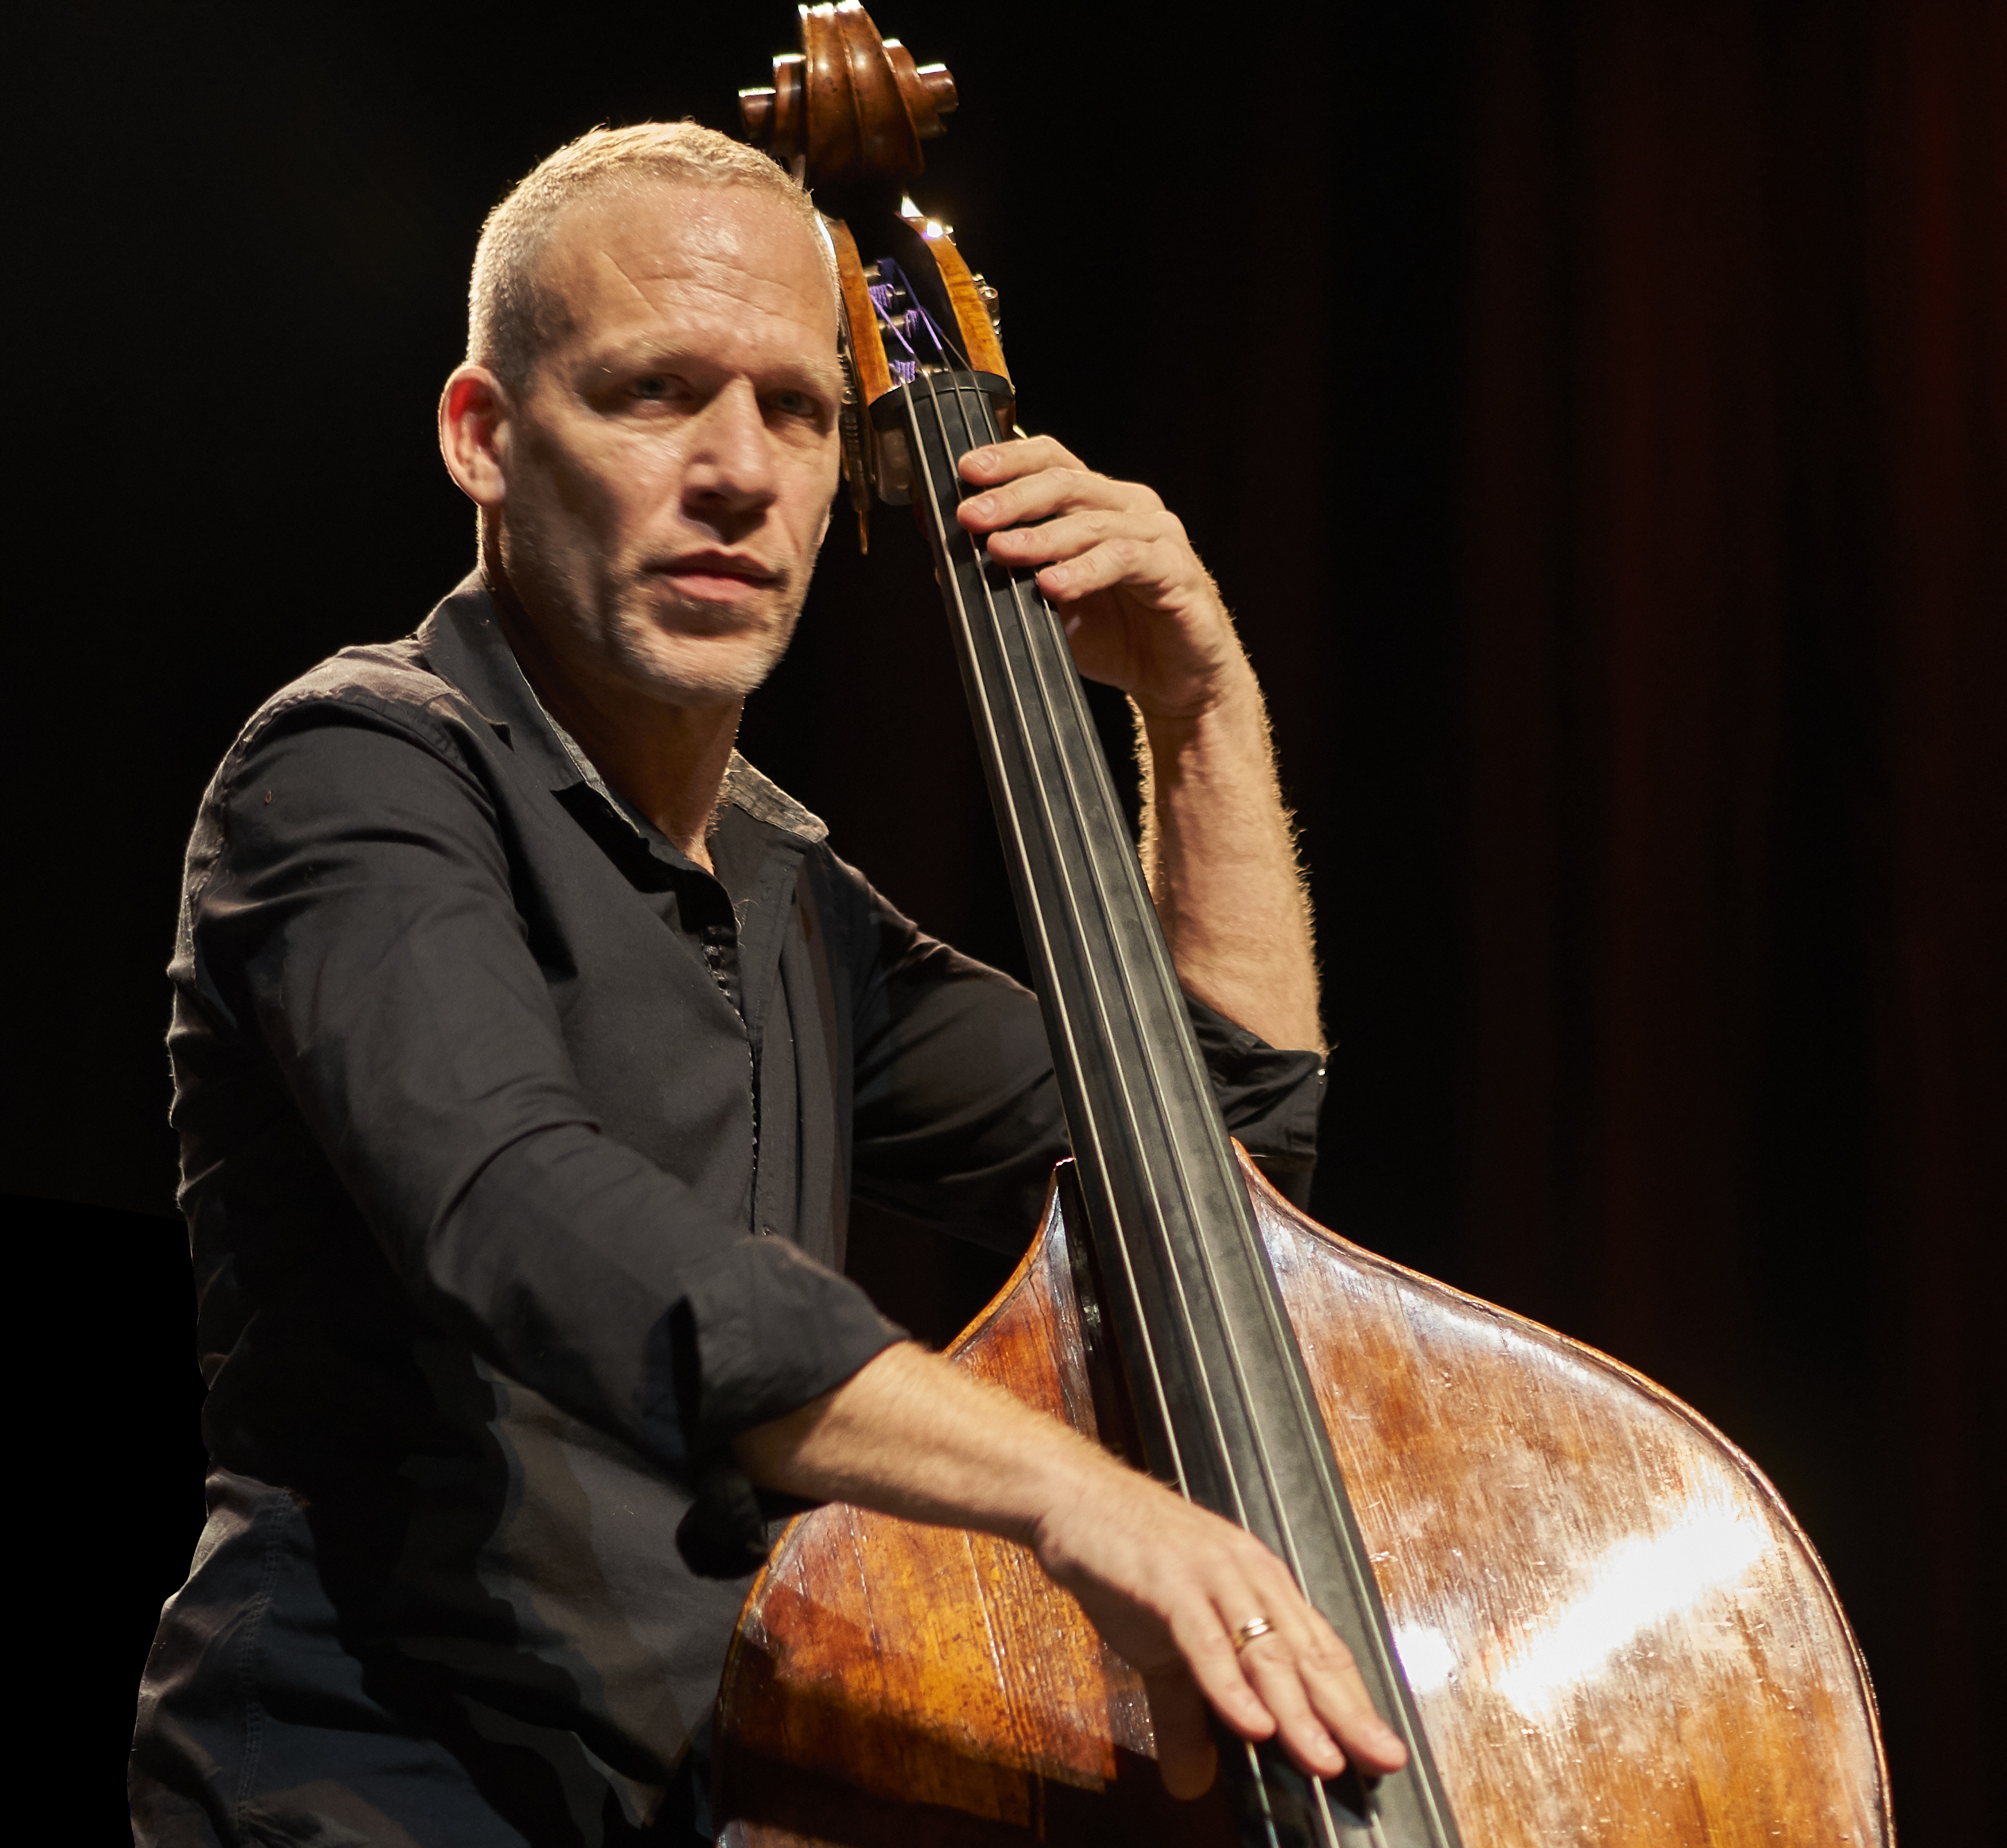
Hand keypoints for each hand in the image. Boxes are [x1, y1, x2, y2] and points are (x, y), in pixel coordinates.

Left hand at [956, 438, 1249, 720]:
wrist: (1176, 682)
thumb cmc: (1117, 636)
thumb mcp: (1048, 603)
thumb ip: (1008, 576)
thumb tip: (944, 562)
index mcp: (1099, 502)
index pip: (1052, 460)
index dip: (1009, 460)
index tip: (966, 471)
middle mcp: (1130, 507)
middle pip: (1066, 484)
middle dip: (1012, 498)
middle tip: (971, 516)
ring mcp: (1157, 535)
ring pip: (1092, 522)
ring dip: (1041, 537)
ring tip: (1001, 550)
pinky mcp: (1176, 570)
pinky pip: (1125, 561)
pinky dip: (1085, 571)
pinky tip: (1053, 585)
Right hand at [1033, 1457, 1409, 1800]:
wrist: (1073, 1497)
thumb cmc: (1127, 1561)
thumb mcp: (1162, 1648)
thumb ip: (1185, 1712)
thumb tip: (1194, 1782)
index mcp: (1259, 1584)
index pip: (1319, 1650)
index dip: (1353, 1701)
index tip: (1383, 1750)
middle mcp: (1248, 1576)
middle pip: (1306, 1655)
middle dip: (1346, 1713)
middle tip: (1383, 1759)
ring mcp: (1211, 1575)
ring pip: (1263, 1651)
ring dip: (1296, 1711)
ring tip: (1324, 1761)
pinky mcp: (1168, 1580)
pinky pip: (1205, 1640)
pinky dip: (1228, 1685)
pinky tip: (1251, 1724)